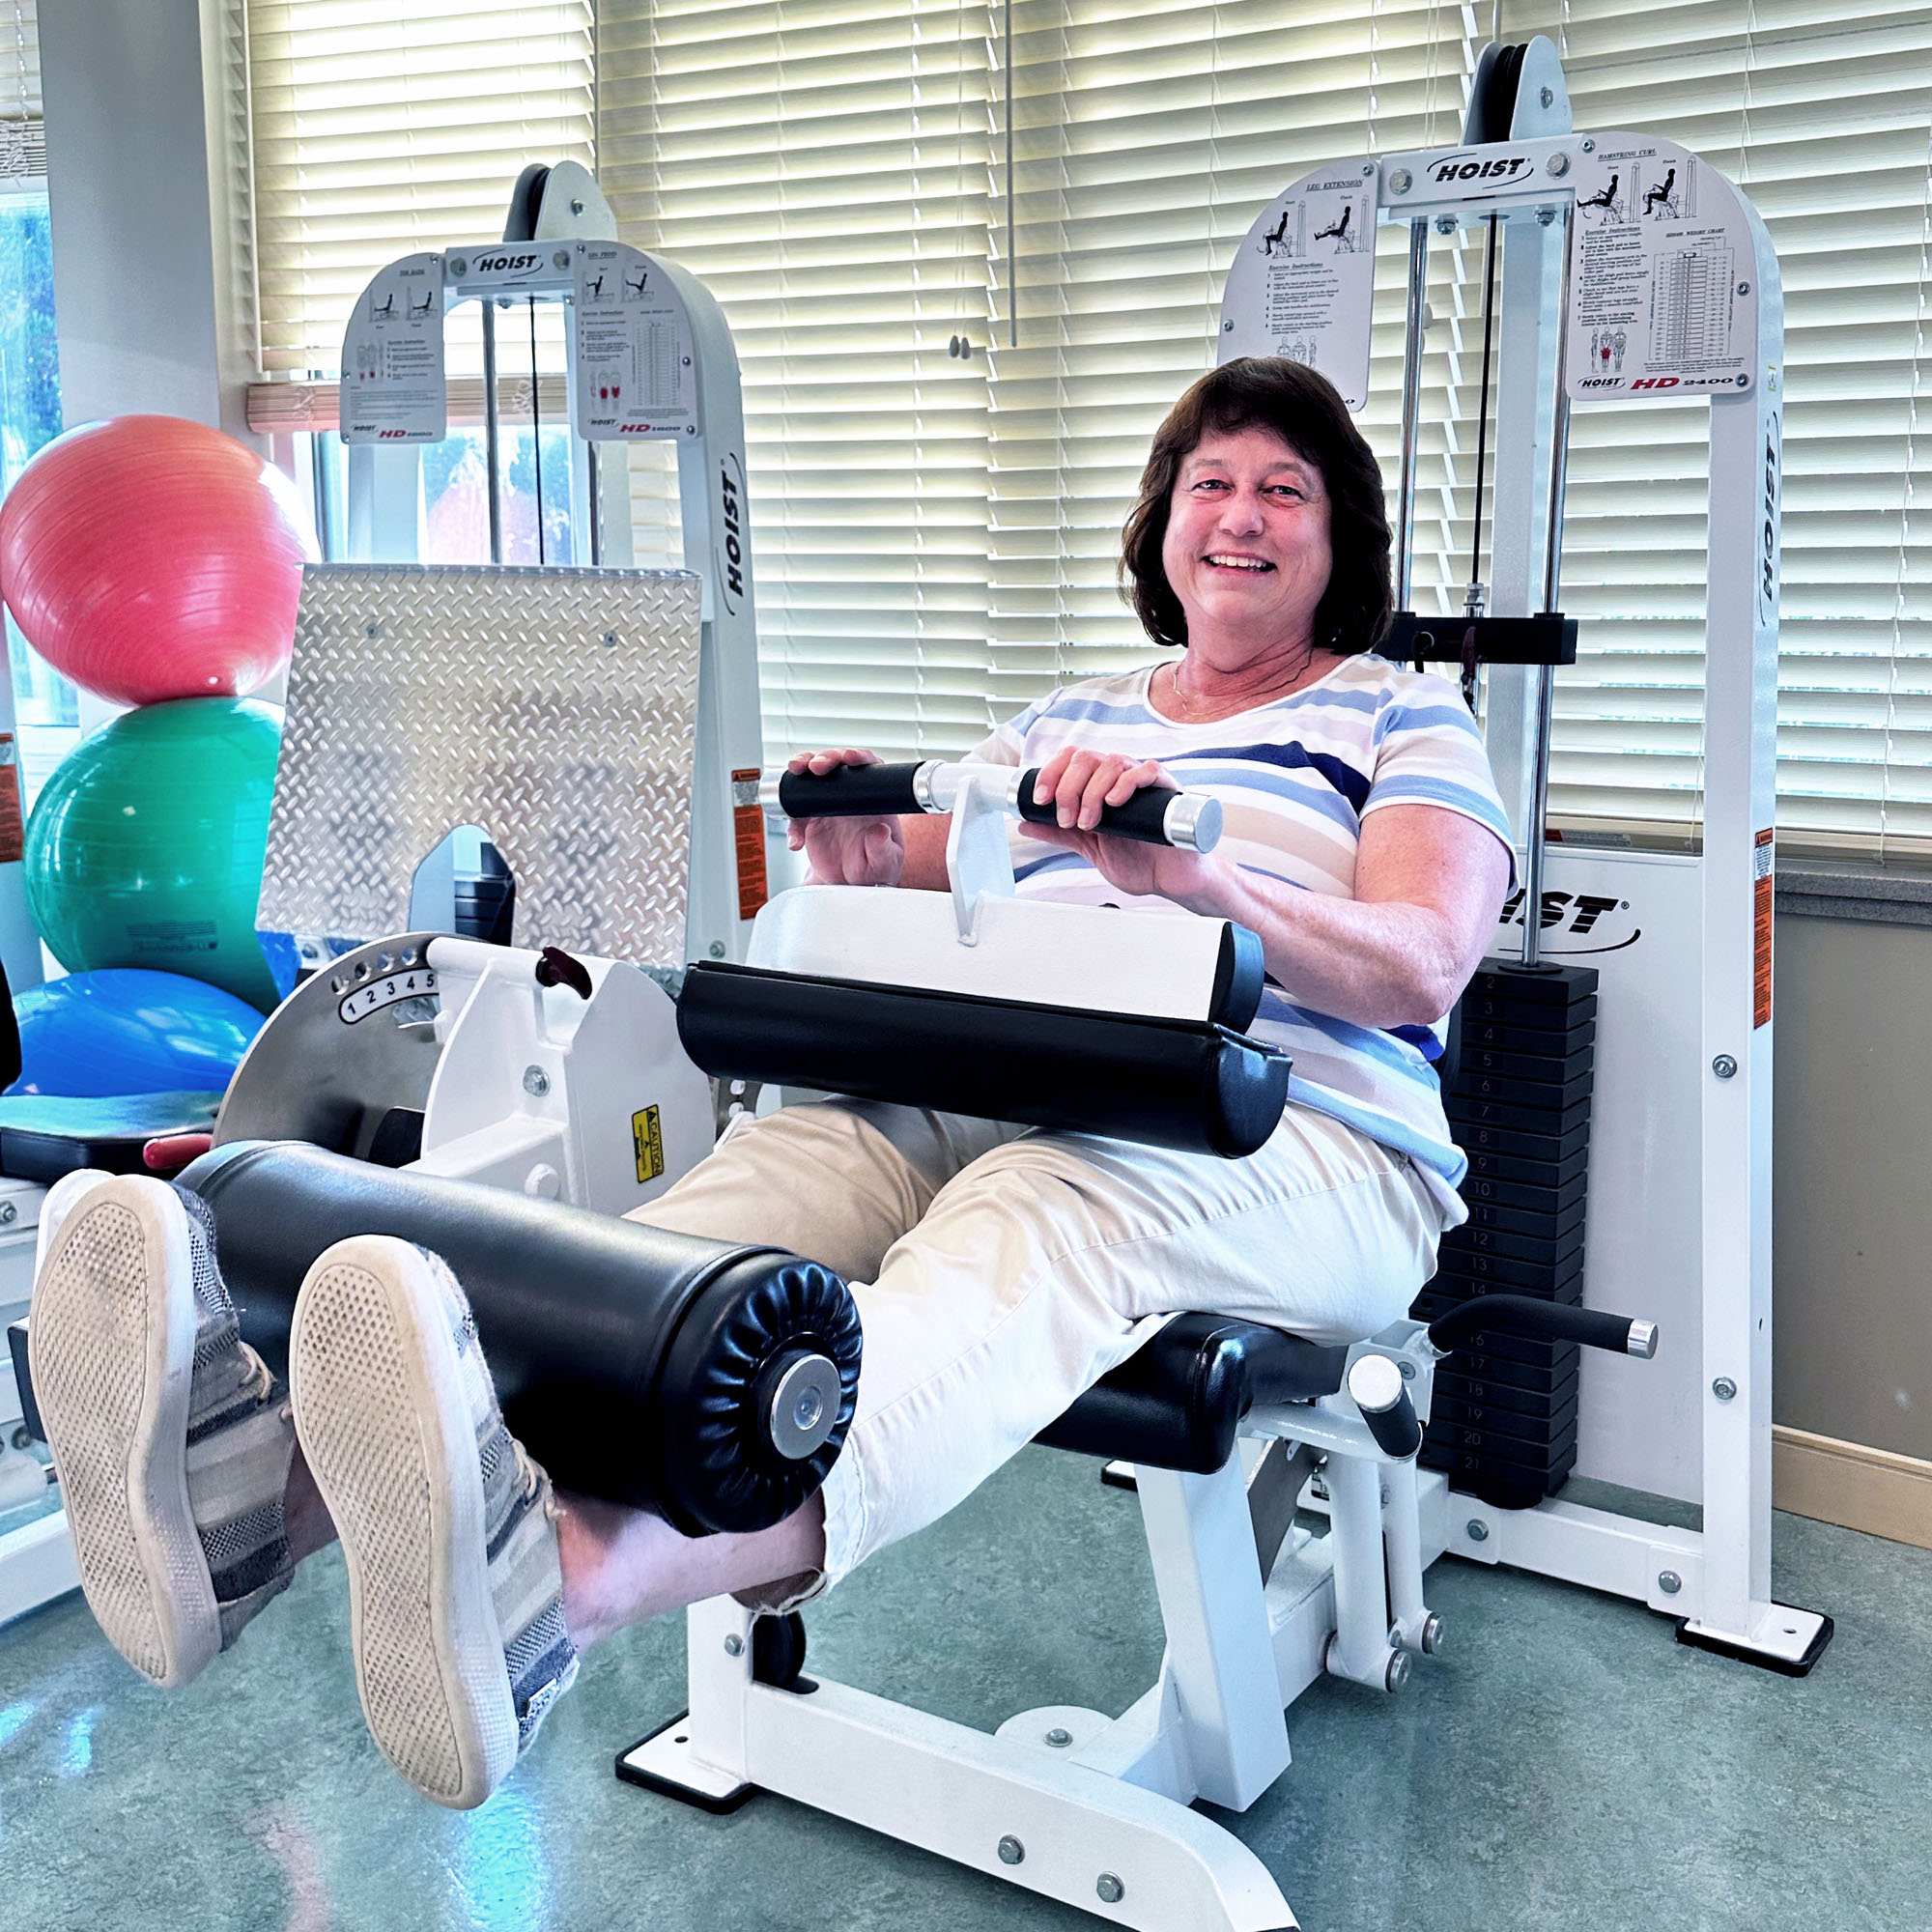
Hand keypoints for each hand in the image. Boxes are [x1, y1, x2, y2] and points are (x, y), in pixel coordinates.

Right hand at [785, 747, 905, 885]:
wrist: (853, 885)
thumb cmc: (875, 870)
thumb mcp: (885, 863)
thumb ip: (883, 849)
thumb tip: (880, 831)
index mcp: (873, 800)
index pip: (869, 770)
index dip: (859, 757)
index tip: (850, 757)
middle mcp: (850, 797)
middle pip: (838, 766)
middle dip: (825, 758)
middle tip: (816, 765)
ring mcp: (828, 806)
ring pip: (813, 779)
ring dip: (802, 770)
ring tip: (796, 771)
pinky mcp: (810, 821)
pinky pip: (796, 814)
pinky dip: (791, 824)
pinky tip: (796, 841)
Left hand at [1021, 745, 1226, 907]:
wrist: (1170, 880)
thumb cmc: (1139, 860)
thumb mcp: (1089, 846)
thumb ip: (1059, 833)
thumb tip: (1025, 823)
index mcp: (1100, 785)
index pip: (1071, 759)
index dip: (1050, 773)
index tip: (1040, 800)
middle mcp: (1120, 778)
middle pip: (1087, 758)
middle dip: (1068, 787)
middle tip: (1068, 818)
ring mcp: (1144, 782)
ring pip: (1112, 762)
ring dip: (1092, 791)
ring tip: (1091, 822)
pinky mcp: (1167, 791)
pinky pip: (1148, 770)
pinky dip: (1127, 781)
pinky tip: (1114, 802)